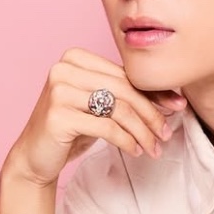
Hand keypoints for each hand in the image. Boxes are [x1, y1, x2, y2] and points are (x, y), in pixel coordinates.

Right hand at [7, 47, 187, 186]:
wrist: (35, 156)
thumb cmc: (72, 129)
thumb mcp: (100, 107)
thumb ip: (126, 96)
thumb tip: (173, 98)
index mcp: (76, 57)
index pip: (125, 75)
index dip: (155, 92)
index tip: (178, 108)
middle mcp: (65, 68)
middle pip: (124, 90)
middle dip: (152, 114)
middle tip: (166, 134)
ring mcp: (59, 89)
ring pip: (118, 109)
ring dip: (143, 132)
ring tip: (154, 147)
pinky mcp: (58, 114)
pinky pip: (106, 127)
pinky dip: (127, 141)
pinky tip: (136, 151)